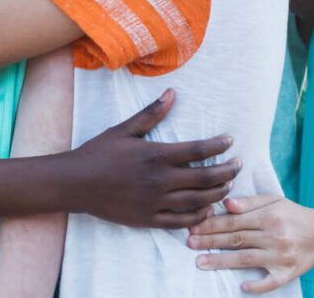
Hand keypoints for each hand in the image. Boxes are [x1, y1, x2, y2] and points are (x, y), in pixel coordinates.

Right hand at [57, 90, 238, 228]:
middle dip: (227, 171)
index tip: (230, 141)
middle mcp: (160, 180)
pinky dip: (198, 216)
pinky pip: (180, 221)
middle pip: (205, 178)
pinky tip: (207, 209)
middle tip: (238, 165)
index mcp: (156, 155)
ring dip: (217, 193)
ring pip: (197, 201)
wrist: (75, 184)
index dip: (218, 146)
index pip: (197, 150)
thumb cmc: (98, 153)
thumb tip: (172, 93)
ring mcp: (155, 202)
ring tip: (228, 185)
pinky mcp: (148, 219)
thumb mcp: (124, 129)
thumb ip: (151, 114)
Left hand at [187, 194, 313, 293]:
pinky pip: (271, 282)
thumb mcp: (274, 200)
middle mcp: (275, 236)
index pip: (234, 221)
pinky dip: (258, 285)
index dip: (212, 224)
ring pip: (246, 259)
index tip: (193, 227)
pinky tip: (242, 286)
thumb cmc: (293, 215)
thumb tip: (227, 204)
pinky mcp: (288, 273)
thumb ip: (250, 202)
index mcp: (270, 216)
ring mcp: (282, 256)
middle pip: (236, 240)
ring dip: (222, 262)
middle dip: (210, 241)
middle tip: (189, 244)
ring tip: (200, 263)